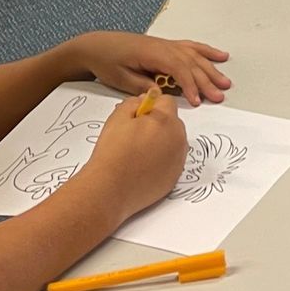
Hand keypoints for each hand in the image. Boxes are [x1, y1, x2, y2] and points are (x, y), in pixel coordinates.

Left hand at [68, 31, 231, 104]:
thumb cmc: (107, 62)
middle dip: (206, 80)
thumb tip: (163, 93)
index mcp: (153, 53)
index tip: (197, 101)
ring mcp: (167, 45)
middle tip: (219, 96)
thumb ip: (143, 86)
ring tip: (225, 82)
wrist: (97, 46)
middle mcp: (164, 47)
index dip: (190, 85)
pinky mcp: (167, 46)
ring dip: (211, 69)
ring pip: (195, 56)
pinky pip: (191, 47)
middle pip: (191, 63)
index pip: (178, 68)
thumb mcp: (121, 78)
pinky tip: (220, 56)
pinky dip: (206, 52)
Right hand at [77, 93, 188, 220]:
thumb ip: (133, 103)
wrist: (110, 189)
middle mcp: (179, 138)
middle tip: (134, 136)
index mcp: (166, 120)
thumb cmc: (112, 152)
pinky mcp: (175, 177)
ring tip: (138, 154)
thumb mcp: (117, 117)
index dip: (151, 106)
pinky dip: (161, 160)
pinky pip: (172, 161)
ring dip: (161, 142)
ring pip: (173, 141)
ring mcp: (179, 159)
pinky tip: (143, 167)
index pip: (167, 101)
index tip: (137, 117)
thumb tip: (144, 100)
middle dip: (157, 124)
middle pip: (172, 122)